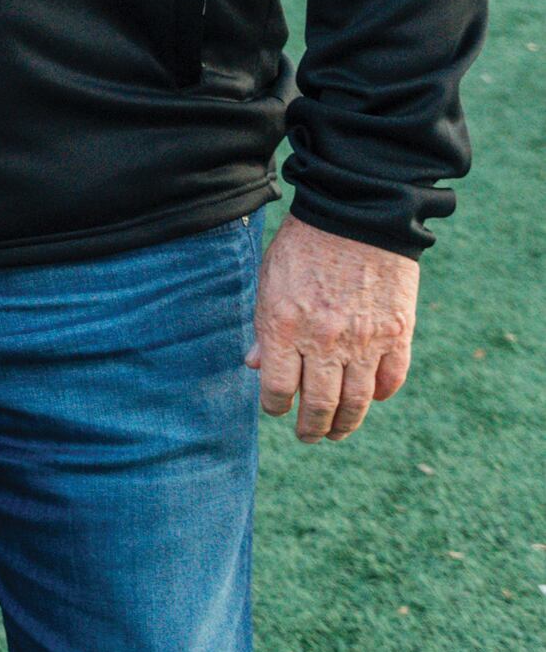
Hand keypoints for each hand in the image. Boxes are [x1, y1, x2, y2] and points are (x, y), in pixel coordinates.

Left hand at [250, 216, 420, 441]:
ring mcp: (364, 340)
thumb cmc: (302, 247)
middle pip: (318, 404)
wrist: (355, 215)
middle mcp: (324, 340)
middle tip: (308, 436)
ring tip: (336, 432)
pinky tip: (371, 399)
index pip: (277, 388)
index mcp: (283, 326)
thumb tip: (254, 366)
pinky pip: (391, 379)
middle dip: (310, 427)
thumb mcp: (268, 282)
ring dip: (345, 423)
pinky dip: (381, 394)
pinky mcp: (398, 333)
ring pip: (357, 401)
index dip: (275, 406)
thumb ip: (264, 329)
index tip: (276, 410)